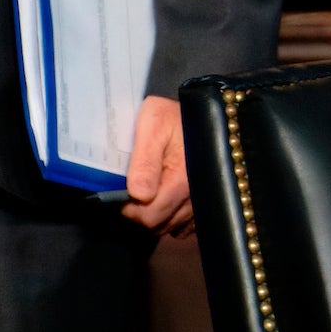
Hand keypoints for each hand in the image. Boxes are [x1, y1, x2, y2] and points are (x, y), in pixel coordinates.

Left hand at [123, 94, 192, 235]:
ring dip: (158, 216)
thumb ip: (145, 162)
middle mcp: (197, 193)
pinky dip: (175, 218)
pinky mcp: (208, 196)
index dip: (130, 210)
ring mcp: (204, 197)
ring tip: (149, 194)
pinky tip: (167, 202)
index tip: (122, 196)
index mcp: (182, 179)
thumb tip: (139, 195)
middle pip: (162, 224)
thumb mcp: (152, 127)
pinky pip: (189, 223)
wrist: (199, 106)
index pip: (151, 217)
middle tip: (133, 193)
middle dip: (142, 214)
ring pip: (174, 226)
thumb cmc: (170, 114)